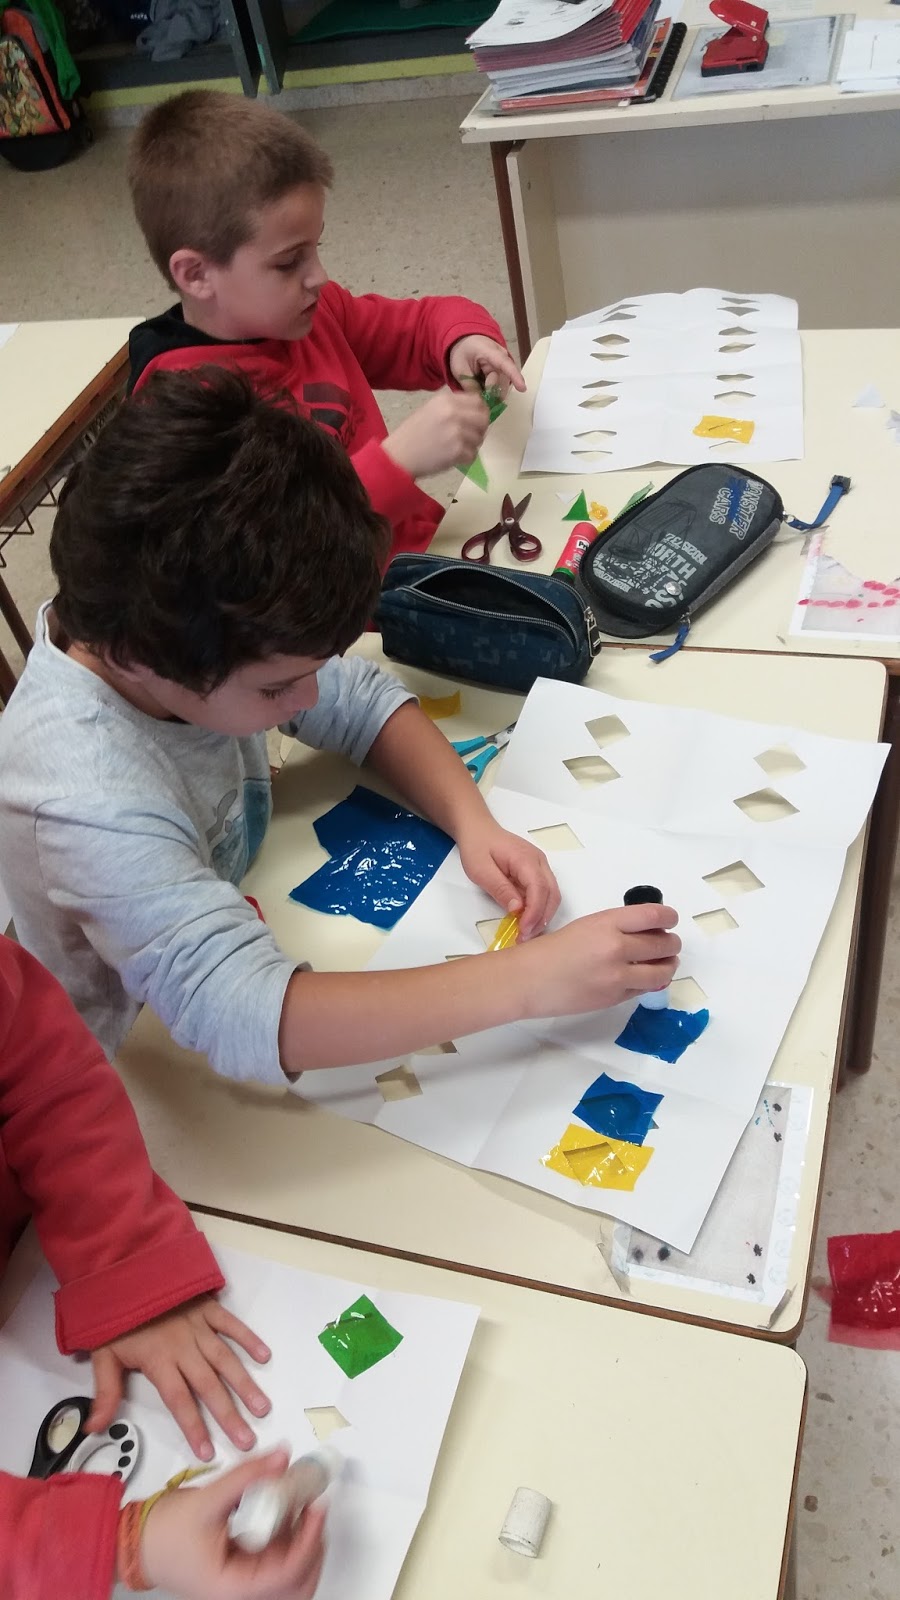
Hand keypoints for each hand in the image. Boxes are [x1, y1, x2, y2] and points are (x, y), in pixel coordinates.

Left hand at [88, 1295, 271, 1461]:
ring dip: (245, 1383)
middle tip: (247, 1439)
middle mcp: (184, 1347)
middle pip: (209, 1385)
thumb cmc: (117, 1319)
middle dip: (229, 1414)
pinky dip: (248, 1338)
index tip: (208, 1451)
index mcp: (159, 1361)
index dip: (193, 1426)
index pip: (178, 1400)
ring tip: (262, 1407)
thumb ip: (105, 1393)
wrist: (127, 1272)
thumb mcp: (103, 1356)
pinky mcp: (208, 1308)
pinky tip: (264, 1356)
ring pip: (226, 1359)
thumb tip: (94, 1428)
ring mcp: (199, 1326)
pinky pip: (231, 1324)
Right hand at [140, 1449, 325, 1599]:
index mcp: (233, 1587)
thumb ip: (247, 1476)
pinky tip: (284, 1513)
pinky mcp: (244, 1570)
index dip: (309, 1538)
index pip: (287, 1572)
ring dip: (301, 1541)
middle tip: (315, 1507)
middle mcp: (241, 1591)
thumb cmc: (162, 1535)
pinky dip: (287, 1539)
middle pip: (297, 1581)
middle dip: (312, 1542)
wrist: (138, 1540)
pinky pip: (276, 1561)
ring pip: (290, 1573)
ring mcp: (244, 1583)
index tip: (317, 1507)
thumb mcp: (208, 1500)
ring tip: (300, 1507)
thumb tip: (281, 1459)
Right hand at [382, 390, 489, 478]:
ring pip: (480, 438)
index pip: (477, 401)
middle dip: (480, 428)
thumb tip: (475, 411)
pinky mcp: (457, 450)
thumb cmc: (412, 433)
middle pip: (484, 418)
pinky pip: (473, 454)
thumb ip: (453, 407)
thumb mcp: (430, 409)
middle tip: (470, 436)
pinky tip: (454, 457)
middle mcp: (454, 413)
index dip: (480, 411)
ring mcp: (457, 432)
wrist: (399, 455)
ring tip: (458, 447)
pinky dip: (466, 458)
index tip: (475, 420)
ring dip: (472, 445)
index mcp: (446, 400)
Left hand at [448, 335, 525, 399]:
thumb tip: (480, 401)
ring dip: (491, 393)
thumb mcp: (459, 368)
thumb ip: (469, 384)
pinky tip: (482, 389)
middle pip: (503, 382)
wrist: (467, 342)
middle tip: (476, 396)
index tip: (522, 388)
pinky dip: (492, 392)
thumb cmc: (463, 352)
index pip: (505, 364)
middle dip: (491, 393)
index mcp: (489, 351)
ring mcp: (505, 365)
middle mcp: (502, 357)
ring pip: (502, 387)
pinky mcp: (504, 372)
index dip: (514, 376)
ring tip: (477, 389)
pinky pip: (500, 387)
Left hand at [457, 821, 559, 940]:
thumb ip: (500, 888)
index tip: (524, 930)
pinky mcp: (536, 872)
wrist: (478, 830)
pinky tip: (526, 921)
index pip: (539, 888)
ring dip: (542, 916)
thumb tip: (517, 909)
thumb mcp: (480, 870)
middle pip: (552, 894)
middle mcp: (539, 862)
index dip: (534, 912)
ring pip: (552, 895)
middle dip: (541, 918)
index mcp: (525, 858)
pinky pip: (544, 893)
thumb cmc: (477, 847)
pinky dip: (538, 909)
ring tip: (526, 933)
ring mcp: (540, 866)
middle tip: (524, 938)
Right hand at [517, 902, 680, 1017]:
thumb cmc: (552, 950)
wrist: (529, 980)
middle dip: (672, 944)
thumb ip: (617, 928)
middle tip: (670, 945)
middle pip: (664, 944)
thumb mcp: (587, 926)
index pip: (654, 916)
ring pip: (662, 971)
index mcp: (607, 923)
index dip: (670, 918)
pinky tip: (644, 978)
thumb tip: (647, 934)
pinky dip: (649, 983)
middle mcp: (616, 947)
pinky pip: (644, 989)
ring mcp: (617, 976)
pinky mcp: (615, 998)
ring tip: (666, 964)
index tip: (671, 921)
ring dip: (669, 966)